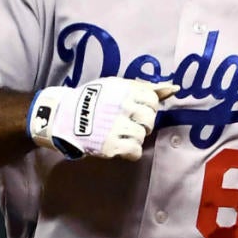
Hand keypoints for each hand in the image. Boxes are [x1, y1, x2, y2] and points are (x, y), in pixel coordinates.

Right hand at [27, 78, 177, 160]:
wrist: (62, 116)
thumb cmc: (93, 100)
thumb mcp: (116, 86)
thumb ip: (147, 87)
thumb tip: (175, 88)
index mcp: (124, 90)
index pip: (153, 100)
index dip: (146, 107)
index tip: (134, 109)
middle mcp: (122, 107)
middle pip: (150, 119)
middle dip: (142, 122)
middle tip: (127, 122)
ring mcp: (116, 126)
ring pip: (142, 135)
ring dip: (134, 137)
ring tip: (120, 133)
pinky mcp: (110, 145)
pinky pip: (135, 151)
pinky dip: (130, 151)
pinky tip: (120, 145)